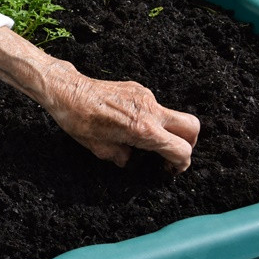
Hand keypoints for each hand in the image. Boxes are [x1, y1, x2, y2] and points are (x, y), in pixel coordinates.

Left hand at [0, 27, 198, 171]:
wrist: (66, 90)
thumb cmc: (78, 119)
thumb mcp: (99, 148)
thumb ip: (121, 157)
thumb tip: (128, 160)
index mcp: (143, 129)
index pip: (181, 149)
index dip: (181, 163)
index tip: (171, 169)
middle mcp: (150, 111)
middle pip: (192, 126)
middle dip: (189, 143)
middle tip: (172, 154)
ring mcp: (146, 97)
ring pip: (173, 114)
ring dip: (168, 129)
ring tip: (146, 140)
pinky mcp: (138, 88)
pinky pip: (154, 106)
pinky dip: (152, 118)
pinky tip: (130, 124)